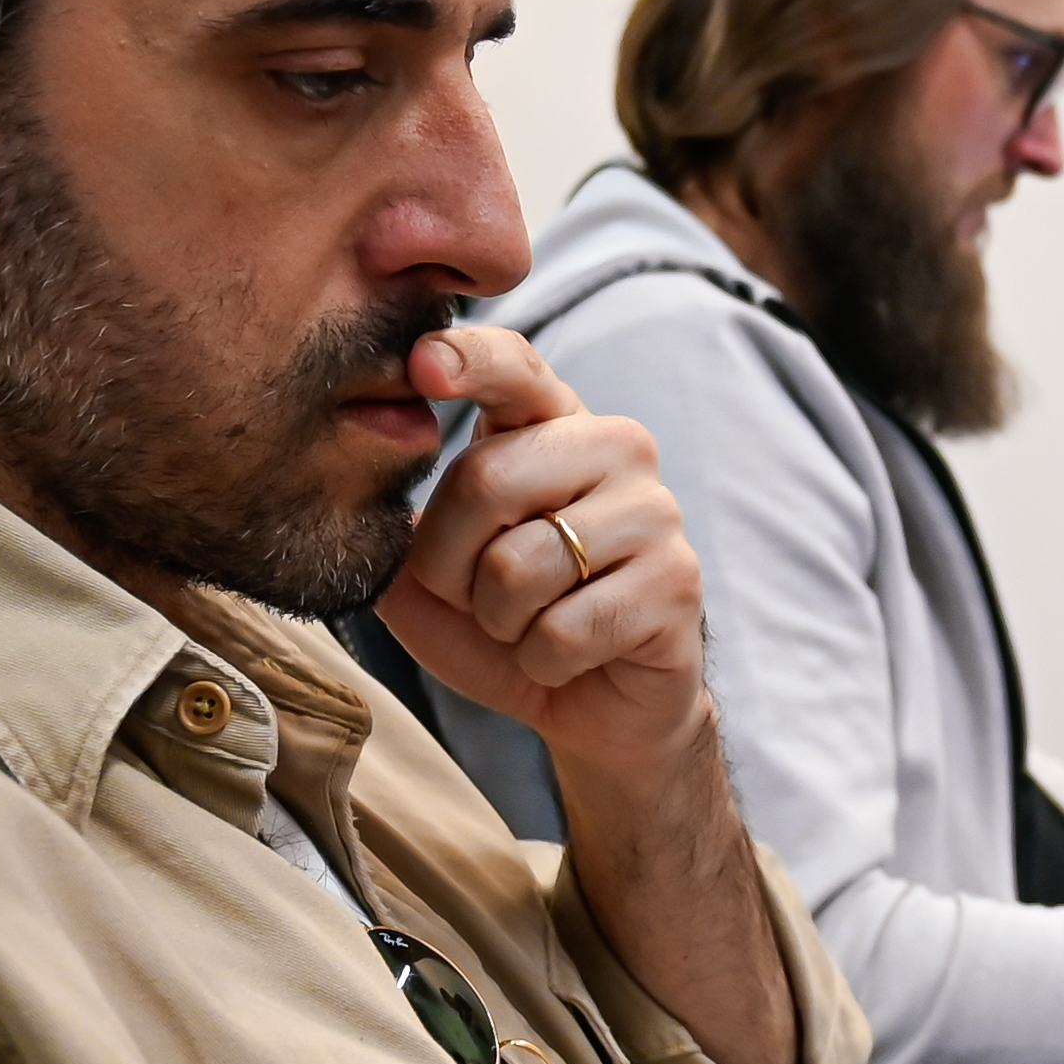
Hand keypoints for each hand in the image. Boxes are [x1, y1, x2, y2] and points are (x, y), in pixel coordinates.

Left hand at [379, 322, 707, 773]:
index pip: (514, 367)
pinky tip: (568, 657)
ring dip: (499, 623)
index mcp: (550, 424)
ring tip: (529, 627)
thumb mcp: (434, 584)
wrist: (600, 705)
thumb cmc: (511, 624)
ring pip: (519, 567)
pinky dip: (542, 663)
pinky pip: (563, 631)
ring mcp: (653, 509)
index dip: (469, 358)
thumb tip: (386, 516)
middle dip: (449, 564)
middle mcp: (612, 446)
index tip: (424, 364)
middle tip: (475, 598)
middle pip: (486, 479)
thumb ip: (403, 541)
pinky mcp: (677, 580)